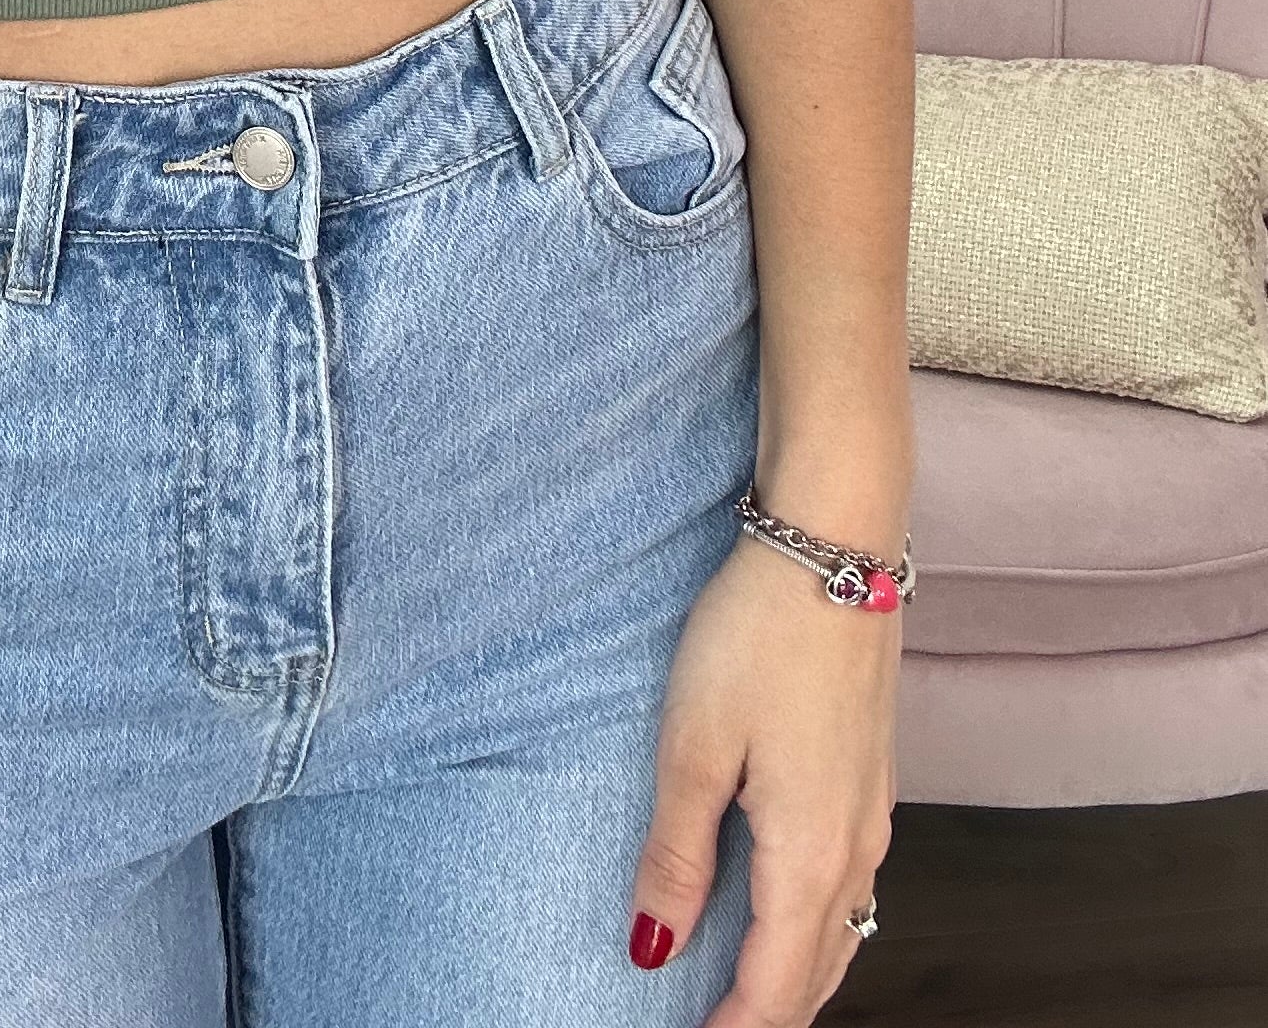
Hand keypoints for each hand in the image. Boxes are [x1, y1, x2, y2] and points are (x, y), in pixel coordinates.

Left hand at [627, 534, 898, 1024]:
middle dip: (766, 1015)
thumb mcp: (694, 745)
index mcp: (811, 855)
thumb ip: (676, 854)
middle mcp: (857, 849)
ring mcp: (872, 812)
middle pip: (817, 975)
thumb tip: (654, 948)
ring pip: (842, 932)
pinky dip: (815, 925)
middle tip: (709, 1027)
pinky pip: (851, 885)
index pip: (775, 990)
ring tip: (738, 991)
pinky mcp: (871, 775)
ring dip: (795, 975)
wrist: (836, 547)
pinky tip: (781, 908)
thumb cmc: (758, 636)